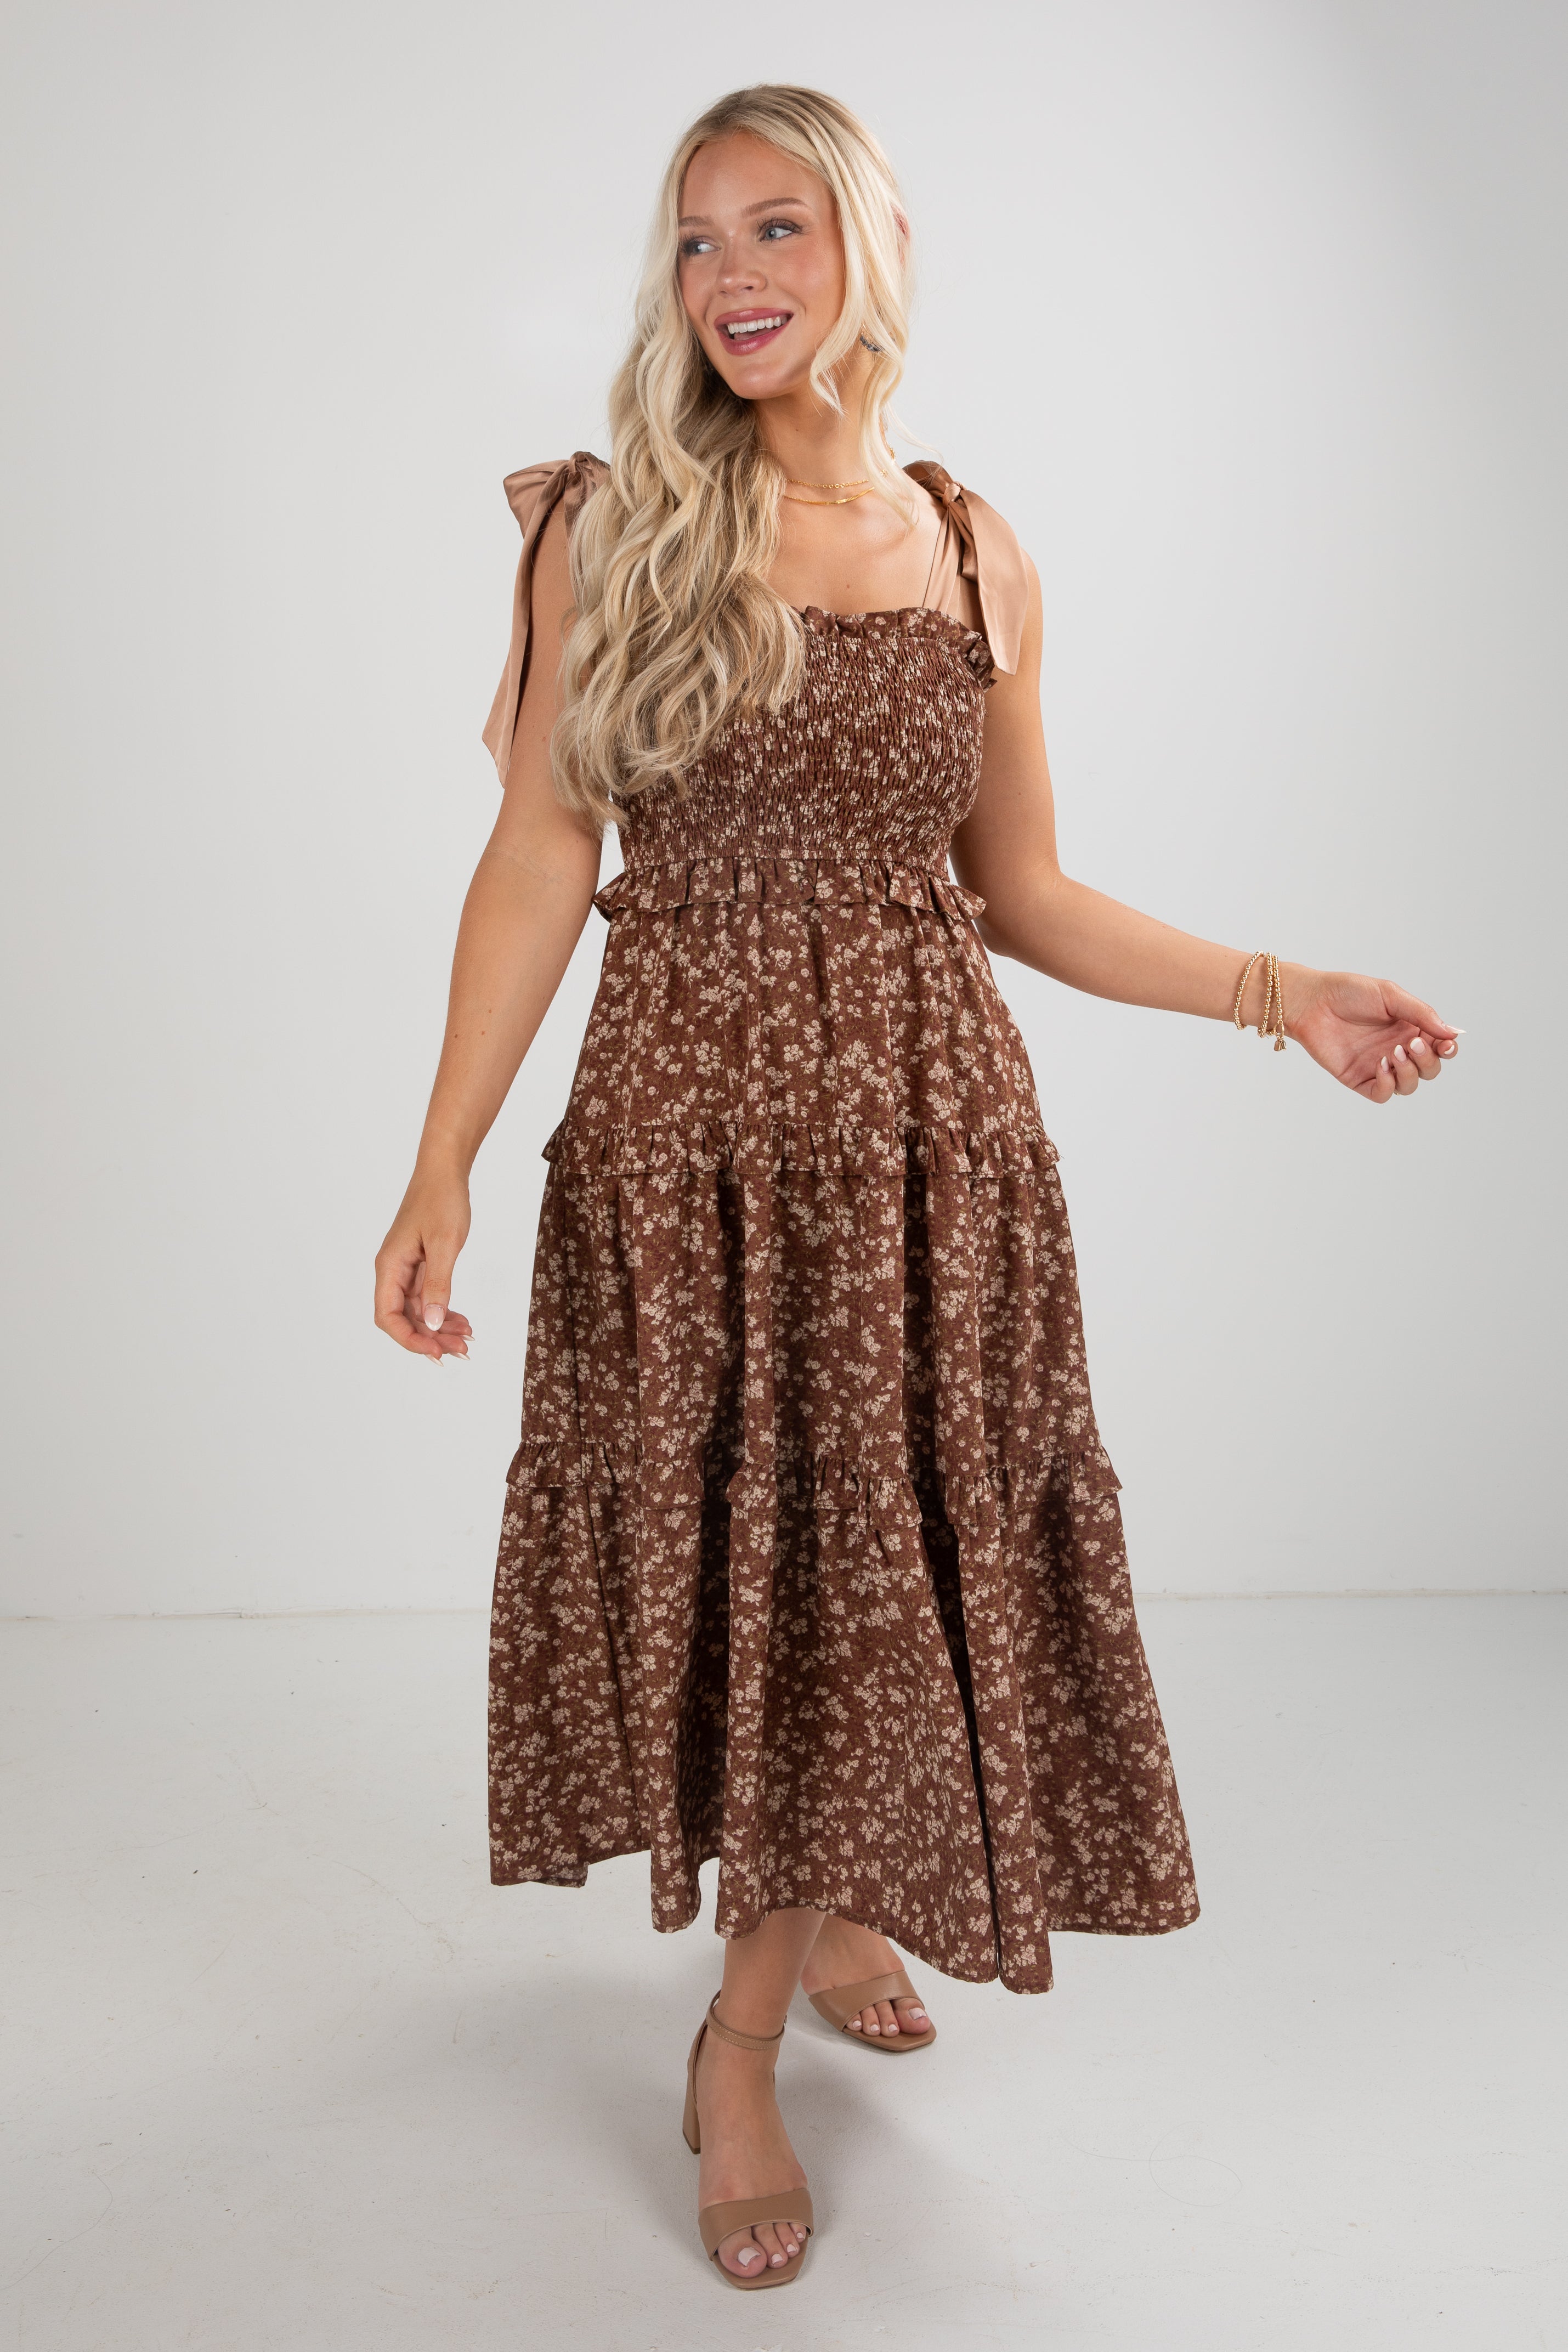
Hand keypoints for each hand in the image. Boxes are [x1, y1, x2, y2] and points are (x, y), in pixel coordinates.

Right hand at [375, 1167, 472, 1362]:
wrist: (444, 1172)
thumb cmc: (441, 1200)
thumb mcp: (444, 1244)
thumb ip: (438, 1285)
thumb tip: (432, 1323)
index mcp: (390, 1266)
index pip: (388, 1316)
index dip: (409, 1339)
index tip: (435, 1352)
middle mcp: (393, 1271)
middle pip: (403, 1319)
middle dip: (430, 1338)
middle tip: (461, 1351)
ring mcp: (406, 1270)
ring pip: (419, 1311)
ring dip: (440, 1328)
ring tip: (466, 1341)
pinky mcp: (420, 1266)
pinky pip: (428, 1298)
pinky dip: (444, 1312)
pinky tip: (463, 1321)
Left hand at [1286, 969, 1459, 1102]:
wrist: (1313, 1002)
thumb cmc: (1349, 993)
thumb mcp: (1391, 996)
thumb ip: (1421, 1014)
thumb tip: (1453, 1033)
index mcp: (1410, 1029)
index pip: (1439, 1048)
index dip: (1448, 1050)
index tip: (1446, 1045)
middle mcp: (1398, 1049)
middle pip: (1429, 1070)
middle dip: (1427, 1060)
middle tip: (1410, 1044)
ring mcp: (1379, 1066)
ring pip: (1409, 1085)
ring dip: (1409, 1073)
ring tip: (1392, 1052)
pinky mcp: (1359, 1079)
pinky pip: (1383, 1094)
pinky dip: (1389, 1084)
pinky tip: (1381, 1065)